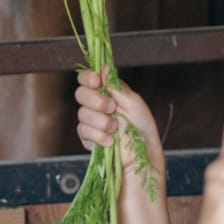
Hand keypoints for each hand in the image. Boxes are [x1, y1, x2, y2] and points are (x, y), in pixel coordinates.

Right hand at [76, 68, 165, 185]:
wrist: (142, 155)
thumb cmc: (142, 128)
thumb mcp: (133, 102)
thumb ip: (115, 86)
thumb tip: (103, 68)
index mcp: (107, 92)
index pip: (88, 79)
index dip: (88, 77)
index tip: (96, 81)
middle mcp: (97, 105)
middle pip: (81, 94)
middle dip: (96, 101)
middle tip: (112, 109)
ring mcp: (91, 122)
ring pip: (82, 114)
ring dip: (101, 121)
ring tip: (115, 129)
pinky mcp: (88, 139)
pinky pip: (83, 131)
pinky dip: (98, 135)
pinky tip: (110, 141)